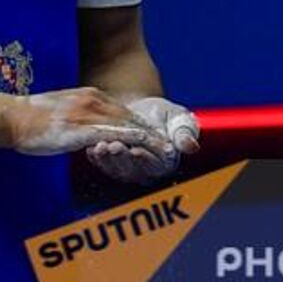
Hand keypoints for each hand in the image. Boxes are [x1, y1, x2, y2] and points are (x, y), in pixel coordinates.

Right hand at [7, 87, 176, 158]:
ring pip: (128, 124)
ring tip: (166, 148)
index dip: (140, 123)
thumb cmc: (30, 120)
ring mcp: (89, 113)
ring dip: (149, 137)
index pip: (122, 110)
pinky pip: (115, 134)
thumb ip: (78, 118)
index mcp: (88, 95)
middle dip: (152, 130)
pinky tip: (147, 147)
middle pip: (130, 116)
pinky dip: (134, 141)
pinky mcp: (83, 127)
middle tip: (170, 144)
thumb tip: (86, 130)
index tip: (155, 135)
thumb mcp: (60, 113)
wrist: (12, 117)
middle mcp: (93, 100)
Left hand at [85, 94, 199, 180]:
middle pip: (133, 170)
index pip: (156, 165)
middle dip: (122, 159)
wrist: (139, 110)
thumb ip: (184, 132)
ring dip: (107, 159)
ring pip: (116, 170)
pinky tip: (91, 148)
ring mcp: (128, 171)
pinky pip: (102, 166)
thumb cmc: (162, 114)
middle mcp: (147, 172)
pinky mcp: (111, 167)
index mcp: (166, 162)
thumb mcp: (178, 118)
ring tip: (100, 145)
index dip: (145, 159)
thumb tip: (191, 146)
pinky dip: (96, 158)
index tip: (136, 150)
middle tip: (114, 146)